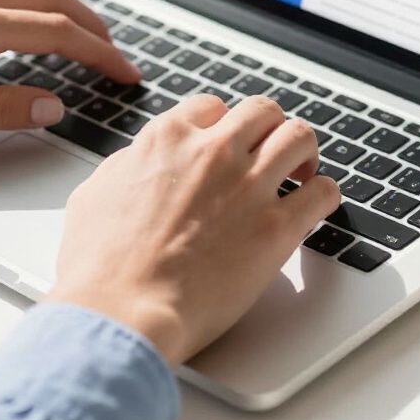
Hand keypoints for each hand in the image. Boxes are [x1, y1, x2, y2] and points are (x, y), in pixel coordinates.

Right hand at [46, 94, 340, 366]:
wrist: (121, 312)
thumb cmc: (99, 266)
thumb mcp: (95, 193)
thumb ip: (128, 165)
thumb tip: (142, 160)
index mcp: (169, 138)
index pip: (211, 107)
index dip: (221, 125)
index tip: (226, 142)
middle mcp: (214, 151)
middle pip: (263, 111)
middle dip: (268, 129)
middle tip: (270, 151)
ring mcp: (249, 186)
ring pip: (299, 138)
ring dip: (304, 152)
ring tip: (302, 171)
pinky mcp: (276, 228)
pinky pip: (323, 192)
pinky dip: (323, 194)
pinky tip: (316, 204)